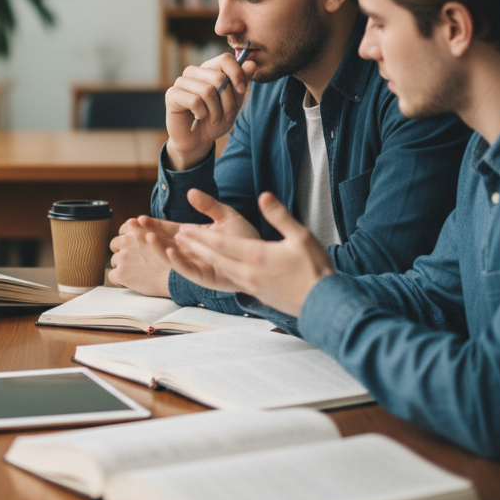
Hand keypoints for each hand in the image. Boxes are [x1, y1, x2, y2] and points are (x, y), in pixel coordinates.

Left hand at [108, 217, 179, 295]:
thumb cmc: (171, 258)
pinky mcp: (121, 274)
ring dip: (122, 265)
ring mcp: (122, 258)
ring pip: (114, 261)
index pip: (122, 231)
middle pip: (114, 244)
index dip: (129, 239)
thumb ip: (146, 228)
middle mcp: (126, 241)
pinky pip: (112, 276)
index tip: (135, 246)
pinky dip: (119, 279)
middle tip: (134, 260)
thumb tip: (134, 221)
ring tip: (136, 271)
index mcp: (134, 229)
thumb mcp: (160, 235)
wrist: (176, 278)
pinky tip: (130, 281)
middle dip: (122, 251)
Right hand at [165, 51, 255, 170]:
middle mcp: (193, 72)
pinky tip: (198, 116)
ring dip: (215, 110)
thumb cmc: (214, 120)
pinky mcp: (172, 95)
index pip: (225, 59)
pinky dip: (202, 113)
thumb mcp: (234, 102)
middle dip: (228, 100)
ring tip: (212, 118)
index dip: (237, 74)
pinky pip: (195, 101)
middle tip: (226, 114)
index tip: (241, 91)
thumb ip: (242, 82)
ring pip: (207, 90)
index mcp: (208, 69)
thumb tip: (252, 63)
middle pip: (219, 77)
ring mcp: (181, 82)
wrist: (197, 140)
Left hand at [170, 191, 333, 315]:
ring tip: (188, 251)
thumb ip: (279, 215)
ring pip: (220, 268)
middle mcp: (248, 272)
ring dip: (203, 258)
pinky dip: (217, 270)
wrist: (324, 303)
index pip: (221, 244)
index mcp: (257, 256)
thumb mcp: (300, 235)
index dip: (200, 236)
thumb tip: (264, 196)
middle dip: (194, 246)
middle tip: (175, 236)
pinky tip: (215, 266)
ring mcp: (250, 285)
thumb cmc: (315, 267)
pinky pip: (230, 279)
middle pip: (215, 256)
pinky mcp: (256, 293)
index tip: (183, 228)